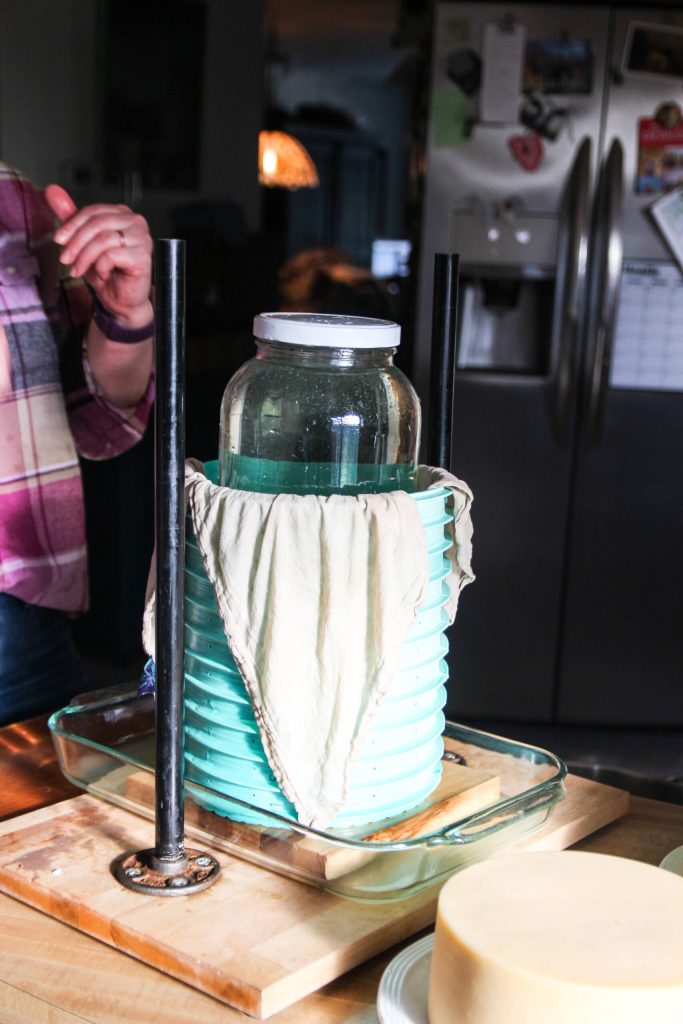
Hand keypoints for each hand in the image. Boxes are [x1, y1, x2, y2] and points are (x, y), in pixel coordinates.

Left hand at [44, 184, 152, 327]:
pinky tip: (103, 275)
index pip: (93, 211)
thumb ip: (70, 216)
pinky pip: (111, 255)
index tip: (58, 240)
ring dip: (85, 257)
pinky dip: (101, 267)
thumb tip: (52, 191)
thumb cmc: (107, 271)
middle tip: (65, 259)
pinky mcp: (143, 257)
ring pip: (103, 239)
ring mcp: (142, 239)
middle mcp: (136, 222)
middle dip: (76, 243)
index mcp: (122, 214)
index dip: (72, 225)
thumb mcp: (83, 242)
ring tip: (78, 271)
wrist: (122, 300)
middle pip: (97, 223)